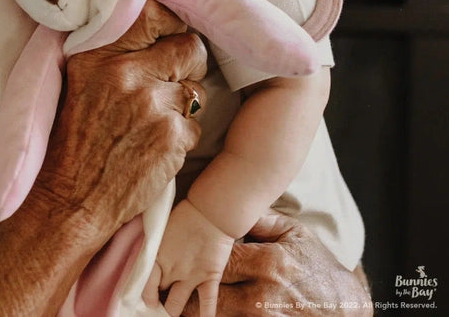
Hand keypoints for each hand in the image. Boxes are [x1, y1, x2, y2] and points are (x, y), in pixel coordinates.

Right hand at [31, 1, 207, 241]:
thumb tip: (156, 27)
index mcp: (98, 53)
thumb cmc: (71, 139)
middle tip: (170, 82)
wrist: (67, 199)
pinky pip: (195, 127)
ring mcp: (151, 103)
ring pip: (197, 91)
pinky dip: (180, 138)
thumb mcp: (77, 79)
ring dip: (183, 106)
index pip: (155, 14)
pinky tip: (154, 148)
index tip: (166, 40)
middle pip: (189, 47)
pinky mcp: (171, 136)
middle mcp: (125, 71)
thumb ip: (111, 51)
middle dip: (187, 65)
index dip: (170, 27)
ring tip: (153, 122)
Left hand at [146, 199, 233, 316]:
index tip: (147, 300)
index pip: (145, 284)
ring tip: (171, 312)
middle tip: (159, 304)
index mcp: (158, 255)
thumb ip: (158, 245)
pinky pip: (207, 304)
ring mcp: (190, 276)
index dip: (146, 295)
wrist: (211, 212)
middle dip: (159, 300)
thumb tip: (152, 254)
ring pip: (176, 304)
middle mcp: (171, 269)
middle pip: (160, 294)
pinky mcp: (208, 278)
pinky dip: (205, 316)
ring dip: (173, 309)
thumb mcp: (164, 229)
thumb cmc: (186, 214)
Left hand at [181, 211, 373, 316]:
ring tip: (175, 303)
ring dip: (195, 310)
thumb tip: (232, 205)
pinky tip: (202, 313)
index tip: (177, 258)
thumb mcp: (293, 233)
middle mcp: (264, 294)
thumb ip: (260, 220)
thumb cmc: (317, 266)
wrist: (345, 306)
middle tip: (164, 285)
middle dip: (188, 289)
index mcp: (267, 263)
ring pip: (219, 314)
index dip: (195, 261)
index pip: (219, 261)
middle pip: (212, 293)